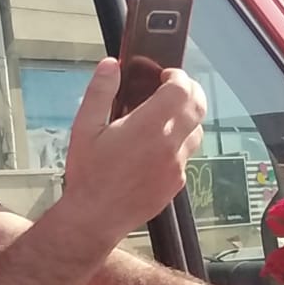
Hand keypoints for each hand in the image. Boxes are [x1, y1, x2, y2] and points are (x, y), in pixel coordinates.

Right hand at [61, 57, 207, 238]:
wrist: (96, 218)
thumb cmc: (89, 175)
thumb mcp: (85, 127)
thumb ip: (101, 92)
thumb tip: (110, 65)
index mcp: (148, 127)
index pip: (181, 89)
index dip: (177, 76)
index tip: (166, 75)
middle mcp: (169, 145)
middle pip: (198, 107)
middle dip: (190, 90)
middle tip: (174, 87)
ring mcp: (176, 166)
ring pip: (196, 131)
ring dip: (186, 118)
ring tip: (163, 116)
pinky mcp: (176, 183)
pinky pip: (186, 155)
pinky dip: (178, 143)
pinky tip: (156, 146)